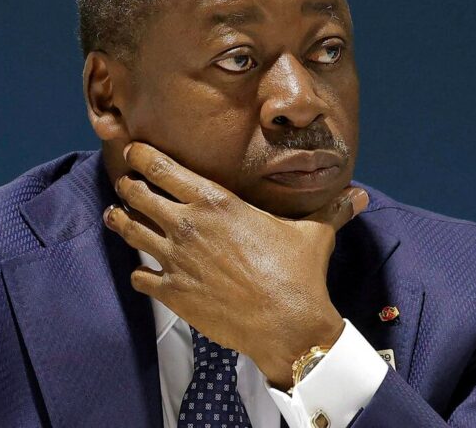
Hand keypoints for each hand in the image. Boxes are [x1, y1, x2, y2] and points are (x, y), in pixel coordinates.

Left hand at [105, 141, 368, 389]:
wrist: (287, 326)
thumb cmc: (298, 274)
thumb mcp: (314, 233)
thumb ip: (329, 209)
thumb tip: (360, 196)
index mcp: (215, 201)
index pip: (162, 167)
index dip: (142, 155)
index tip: (135, 150)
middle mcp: (188, 225)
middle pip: (137, 194)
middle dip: (128, 185)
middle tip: (126, 182)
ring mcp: (175, 260)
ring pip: (130, 231)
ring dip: (122, 222)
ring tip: (116, 215)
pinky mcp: (172, 293)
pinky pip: (140, 276)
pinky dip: (140, 271)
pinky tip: (145, 271)